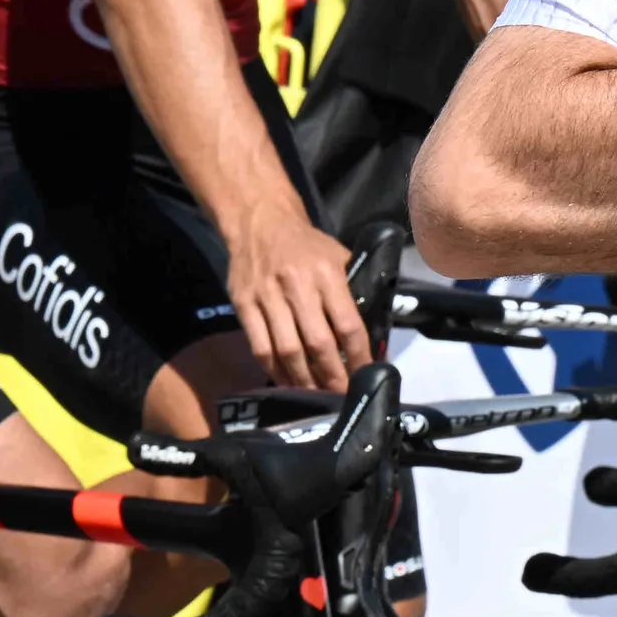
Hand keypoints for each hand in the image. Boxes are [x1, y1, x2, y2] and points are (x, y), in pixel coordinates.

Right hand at [229, 201, 369, 391]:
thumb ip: (352, 289)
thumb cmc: (306, 244)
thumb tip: (372, 331)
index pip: (348, 324)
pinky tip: (287, 382)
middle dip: (332, 376)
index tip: (365, 375)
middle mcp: (297, 286)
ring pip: (287, 351)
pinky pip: (260, 347)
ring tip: (316, 395)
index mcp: (327, 274)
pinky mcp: (244, 305)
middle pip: (318, 343)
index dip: (358, 356)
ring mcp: (267, 297)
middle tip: (341, 395)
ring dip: (303, 380)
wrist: (259, 221)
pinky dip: (275, 371)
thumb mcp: (338, 256)